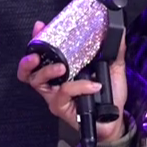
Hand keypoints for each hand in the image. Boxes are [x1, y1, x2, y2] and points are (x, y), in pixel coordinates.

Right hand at [17, 21, 127, 143]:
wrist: (114, 119)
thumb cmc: (109, 95)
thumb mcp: (113, 68)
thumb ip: (114, 50)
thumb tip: (119, 32)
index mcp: (63, 70)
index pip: (42, 53)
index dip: (36, 41)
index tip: (40, 27)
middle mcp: (54, 83)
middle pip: (28, 71)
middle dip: (28, 60)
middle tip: (36, 53)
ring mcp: (55, 96)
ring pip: (38, 82)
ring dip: (47, 71)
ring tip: (61, 67)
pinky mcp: (61, 107)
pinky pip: (63, 93)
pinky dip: (78, 87)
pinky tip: (92, 86)